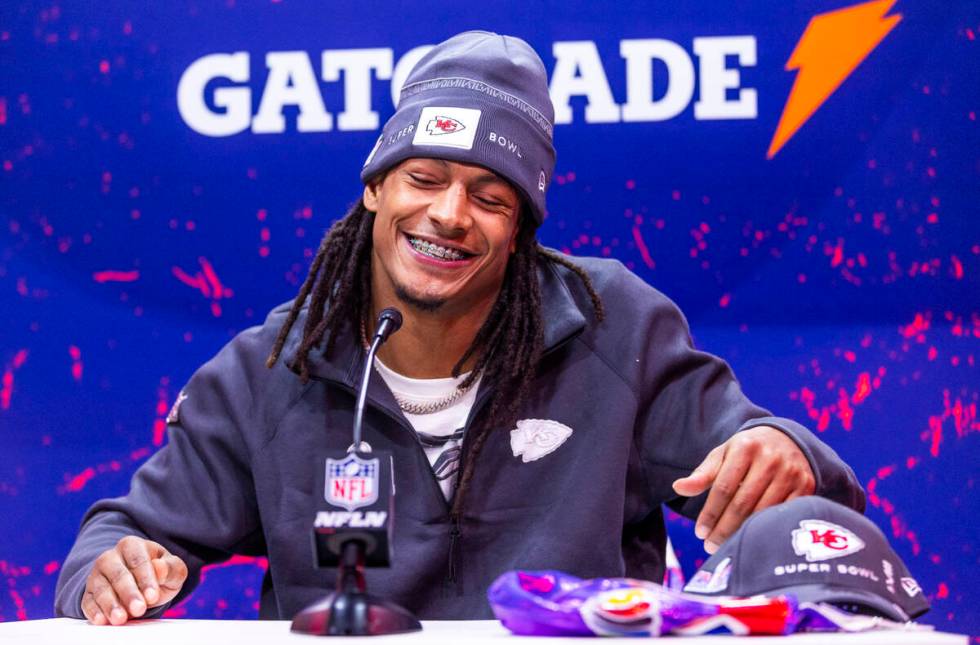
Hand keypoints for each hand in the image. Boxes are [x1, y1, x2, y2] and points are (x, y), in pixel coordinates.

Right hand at [81, 536, 187, 625]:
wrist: (140, 584)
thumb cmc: (159, 575)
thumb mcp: (172, 570)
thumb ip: (170, 568)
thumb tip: (159, 567)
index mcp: (132, 545)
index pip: (138, 561)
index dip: (146, 579)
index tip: (153, 596)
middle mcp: (111, 557)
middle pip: (118, 575)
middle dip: (129, 593)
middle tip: (139, 609)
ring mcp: (97, 575)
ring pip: (101, 588)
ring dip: (111, 605)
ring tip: (121, 618)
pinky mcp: (88, 593)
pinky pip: (88, 601)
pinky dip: (94, 611)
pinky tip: (102, 620)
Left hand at [671, 426, 814, 553]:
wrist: (788, 438)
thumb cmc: (747, 451)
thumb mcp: (724, 454)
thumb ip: (703, 474)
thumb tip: (678, 488)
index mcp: (745, 447)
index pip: (723, 488)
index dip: (710, 513)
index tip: (699, 532)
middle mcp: (770, 458)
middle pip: (742, 503)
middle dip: (724, 528)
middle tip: (710, 546)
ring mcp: (791, 472)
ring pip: (763, 512)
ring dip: (744, 533)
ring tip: (728, 546)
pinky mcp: (807, 485)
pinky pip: (784, 514)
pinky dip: (768, 529)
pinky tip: (754, 539)